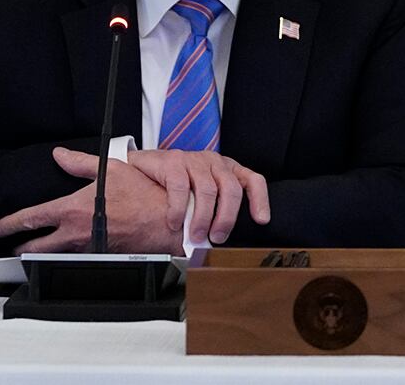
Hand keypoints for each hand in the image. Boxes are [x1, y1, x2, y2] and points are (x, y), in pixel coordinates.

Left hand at [0, 147, 179, 253]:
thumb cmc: (142, 195)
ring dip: (42, 253)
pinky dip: (67, 254)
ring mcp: (87, 248)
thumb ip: (80, 163)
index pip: (31, 219)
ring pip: (55, 255)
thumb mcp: (110, 169)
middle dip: (21, 248)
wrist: (165, 222)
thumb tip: (59, 154)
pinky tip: (68, 250)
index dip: (10, 224)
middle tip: (12, 247)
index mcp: (72, 209)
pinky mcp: (100, 256)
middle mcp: (75, 233)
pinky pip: (76, 256)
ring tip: (34, 251)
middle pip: (36, 247)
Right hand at [126, 148, 271, 245]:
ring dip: (202, 218)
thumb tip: (221, 245)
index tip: (261, 220)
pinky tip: (174, 222)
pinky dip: (178, 209)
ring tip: (196, 235)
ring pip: (207, 190)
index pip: (253, 180)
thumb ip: (214, 213)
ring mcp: (194, 160)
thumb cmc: (177, 187)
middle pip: (231, 189)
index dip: (260, 200)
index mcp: (227, 170)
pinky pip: (180, 187)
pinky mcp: (173, 161)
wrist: (144, 169)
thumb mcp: (201, 198)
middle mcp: (214, 162)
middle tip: (217, 237)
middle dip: (227, 217)